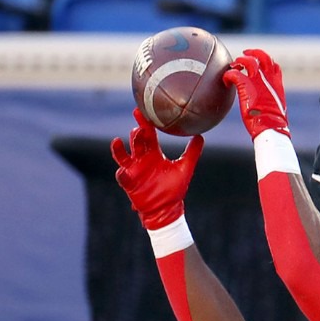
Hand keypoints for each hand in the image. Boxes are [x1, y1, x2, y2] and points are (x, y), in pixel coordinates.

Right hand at [111, 109, 203, 229]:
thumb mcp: (185, 169)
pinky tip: (122, 171)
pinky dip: (121, 173)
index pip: (148, 134)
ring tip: (119, 141)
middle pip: (136, 142)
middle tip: (139, 129)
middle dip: (136, 134)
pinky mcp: (129, 183)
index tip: (141, 110)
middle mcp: (142, 159)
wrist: (167, 210)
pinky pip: (122, 176)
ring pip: (124, 156)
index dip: (145, 123)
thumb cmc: (174, 190)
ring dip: (121, 149)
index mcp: (154, 154)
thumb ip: (192, 153)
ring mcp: (134, 170)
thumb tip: (200, 136)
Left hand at [223, 49, 289, 140]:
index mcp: (277, 85)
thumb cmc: (273, 124)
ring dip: (239, 61)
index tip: (259, 63)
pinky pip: (234, 73)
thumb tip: (267, 108)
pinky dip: (228, 75)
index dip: (266, 61)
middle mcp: (268, 79)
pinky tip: (226, 80)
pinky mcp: (245, 85)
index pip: (274, 65)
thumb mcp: (276, 108)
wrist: (270, 127)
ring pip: (248, 61)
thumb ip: (271, 101)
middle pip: (262, 57)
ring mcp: (257, 81)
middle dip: (252, 53)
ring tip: (234, 66)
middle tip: (244, 56)